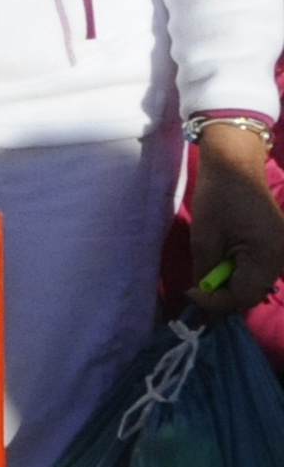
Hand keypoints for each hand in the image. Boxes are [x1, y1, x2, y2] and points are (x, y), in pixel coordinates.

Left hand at [186, 123, 283, 316]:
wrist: (236, 163)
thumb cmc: (218, 196)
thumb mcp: (204, 236)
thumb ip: (205, 269)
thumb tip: (200, 294)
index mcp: (267, 256)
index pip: (244, 296)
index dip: (216, 302)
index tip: (191, 293)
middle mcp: (280, 258)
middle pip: (252, 293)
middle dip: (222, 295)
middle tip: (196, 287)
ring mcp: (279, 251)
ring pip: (254, 283)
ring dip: (229, 283)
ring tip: (207, 273)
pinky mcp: (273, 245)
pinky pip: (256, 269)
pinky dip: (237, 272)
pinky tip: (220, 262)